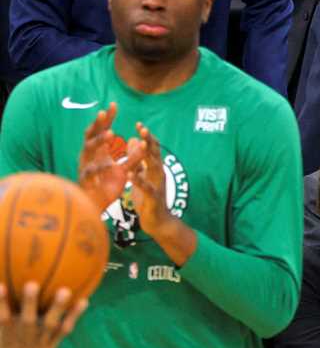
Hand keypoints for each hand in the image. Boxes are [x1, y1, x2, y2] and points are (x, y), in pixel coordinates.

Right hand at [78, 104, 143, 210]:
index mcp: (98, 152)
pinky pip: (91, 172)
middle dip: (97, 124)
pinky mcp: (87, 181)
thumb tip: (139, 140)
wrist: (97, 206)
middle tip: (104, 112)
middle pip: (90, 136)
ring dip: (99, 142)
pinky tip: (110, 164)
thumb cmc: (107, 185)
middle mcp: (89, 157)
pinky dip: (100, 168)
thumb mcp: (123, 169)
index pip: (101, 131)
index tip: (113, 105)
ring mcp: (86, 167)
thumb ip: (132, 156)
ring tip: (110, 134)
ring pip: (88, 151)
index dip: (107, 118)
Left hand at [126, 123, 170, 237]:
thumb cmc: (149, 199)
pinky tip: (131, 175)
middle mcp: (159, 175)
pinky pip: (147, 188)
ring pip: (154, 169)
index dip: (146, 137)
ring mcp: (158, 186)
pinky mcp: (154, 199)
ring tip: (141, 146)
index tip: (139, 124)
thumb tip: (133, 139)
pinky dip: (139, 181)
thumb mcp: (142, 176)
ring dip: (148, 157)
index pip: (151, 149)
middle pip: (155, 155)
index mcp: (155, 169)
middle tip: (143, 128)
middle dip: (150, 141)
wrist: (158, 223)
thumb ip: (138, 159)